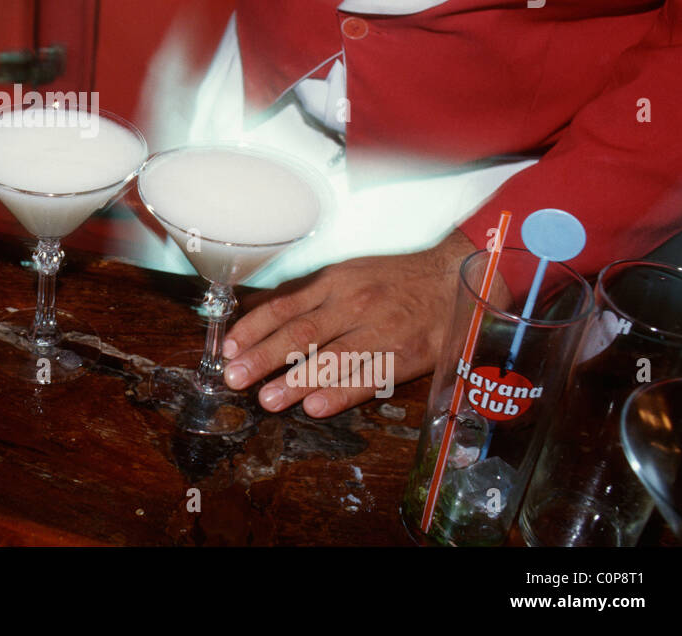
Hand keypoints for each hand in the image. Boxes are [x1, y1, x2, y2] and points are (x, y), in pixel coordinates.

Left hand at [221, 230, 490, 417]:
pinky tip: (317, 407)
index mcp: (334, 283)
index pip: (283, 307)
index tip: (228, 348)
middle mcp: (353, 304)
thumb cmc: (391, 279)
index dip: (253, 328)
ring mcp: (379, 331)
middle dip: (263, 357)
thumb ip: (302, 294)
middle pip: (300, 333)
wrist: (452, 279)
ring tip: (267, 399)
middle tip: (235, 378)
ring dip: (296, 381)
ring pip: (331, 358)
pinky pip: (368, 378)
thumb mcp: (345, 274)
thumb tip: (253, 309)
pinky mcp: (404, 356)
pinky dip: (341, 393)